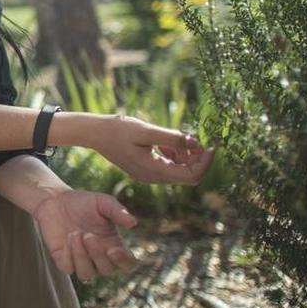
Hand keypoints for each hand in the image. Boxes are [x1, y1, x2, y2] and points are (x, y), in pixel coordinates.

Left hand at [33, 189, 138, 280]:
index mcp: (114, 246)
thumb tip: (133, 223)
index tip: (113, 250)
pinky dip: (69, 256)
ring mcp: (81, 261)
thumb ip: (118, 211)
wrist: (57, 200)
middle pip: (106, 270)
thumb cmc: (84, 202)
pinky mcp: (63, 261)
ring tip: (75, 233)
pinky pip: (68, 268)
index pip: (126, 264)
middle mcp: (99, 257)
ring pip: (86, 274)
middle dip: (97, 254)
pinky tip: (68, 239)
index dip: (122, 261)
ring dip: (81, 256)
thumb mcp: (103, 203)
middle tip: (88, 235)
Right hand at [90, 115, 214, 184]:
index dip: (205, 162)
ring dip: (186, 154)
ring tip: (180, 135)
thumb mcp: (146, 131)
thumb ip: (172, 137)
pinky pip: (168, 165)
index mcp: (153, 171)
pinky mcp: (145, 169)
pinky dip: (175, 154)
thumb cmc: (118, 130)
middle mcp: (152, 178)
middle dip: (197, 157)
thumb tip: (196, 142)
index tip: (211, 145)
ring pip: (179, 170)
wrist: (95, 133)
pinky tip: (169, 139)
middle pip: (187, 175)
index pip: (191, 176)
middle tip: (196, 136)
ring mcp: (148, 175)